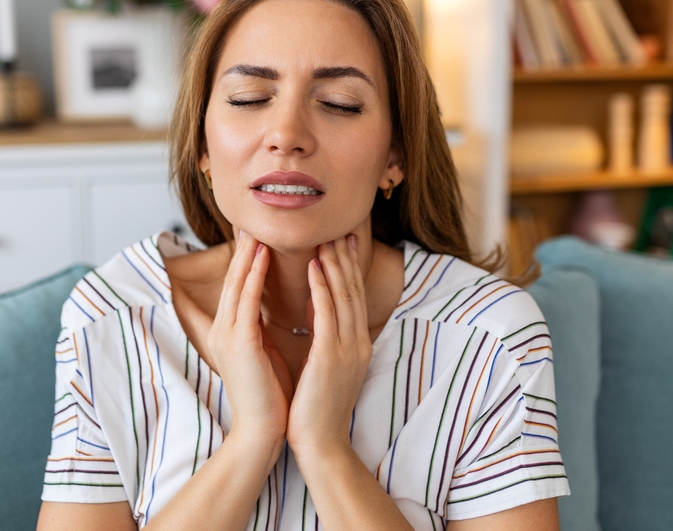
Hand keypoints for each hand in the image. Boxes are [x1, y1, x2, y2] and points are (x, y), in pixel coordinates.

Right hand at [207, 232, 293, 450]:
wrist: (263, 431)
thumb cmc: (270, 394)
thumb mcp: (263, 353)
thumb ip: (261, 328)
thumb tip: (269, 308)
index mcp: (230, 332)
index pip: (238, 286)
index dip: (245, 259)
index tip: (257, 233)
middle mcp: (223, 329)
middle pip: (234, 278)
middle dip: (245, 248)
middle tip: (254, 219)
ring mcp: (228, 335)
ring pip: (238, 284)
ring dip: (249, 253)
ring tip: (258, 226)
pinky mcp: (239, 343)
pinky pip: (246, 300)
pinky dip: (254, 275)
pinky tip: (262, 255)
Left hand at [287, 235, 372, 459]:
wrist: (319, 444)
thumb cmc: (315, 408)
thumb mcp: (327, 366)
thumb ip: (327, 338)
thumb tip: (319, 310)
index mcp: (356, 345)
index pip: (354, 297)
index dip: (350, 267)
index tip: (344, 240)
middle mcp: (357, 343)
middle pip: (353, 290)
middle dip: (345, 257)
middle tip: (339, 227)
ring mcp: (347, 349)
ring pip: (343, 296)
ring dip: (334, 263)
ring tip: (325, 236)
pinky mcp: (331, 358)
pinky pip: (327, 314)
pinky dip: (322, 287)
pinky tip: (314, 267)